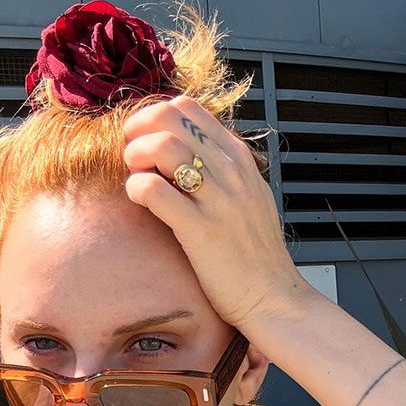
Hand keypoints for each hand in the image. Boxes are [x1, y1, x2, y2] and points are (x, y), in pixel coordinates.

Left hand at [122, 94, 311, 331]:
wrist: (273, 297)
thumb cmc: (254, 257)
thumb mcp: (248, 199)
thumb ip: (221, 174)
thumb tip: (183, 159)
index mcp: (239, 159)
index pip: (188, 108)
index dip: (155, 118)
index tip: (144, 142)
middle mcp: (230, 171)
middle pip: (169, 116)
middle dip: (139, 130)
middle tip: (132, 158)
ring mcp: (217, 198)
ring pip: (161, 146)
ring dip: (135, 157)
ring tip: (135, 180)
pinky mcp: (200, 230)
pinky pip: (154, 190)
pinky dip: (136, 189)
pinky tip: (138, 201)